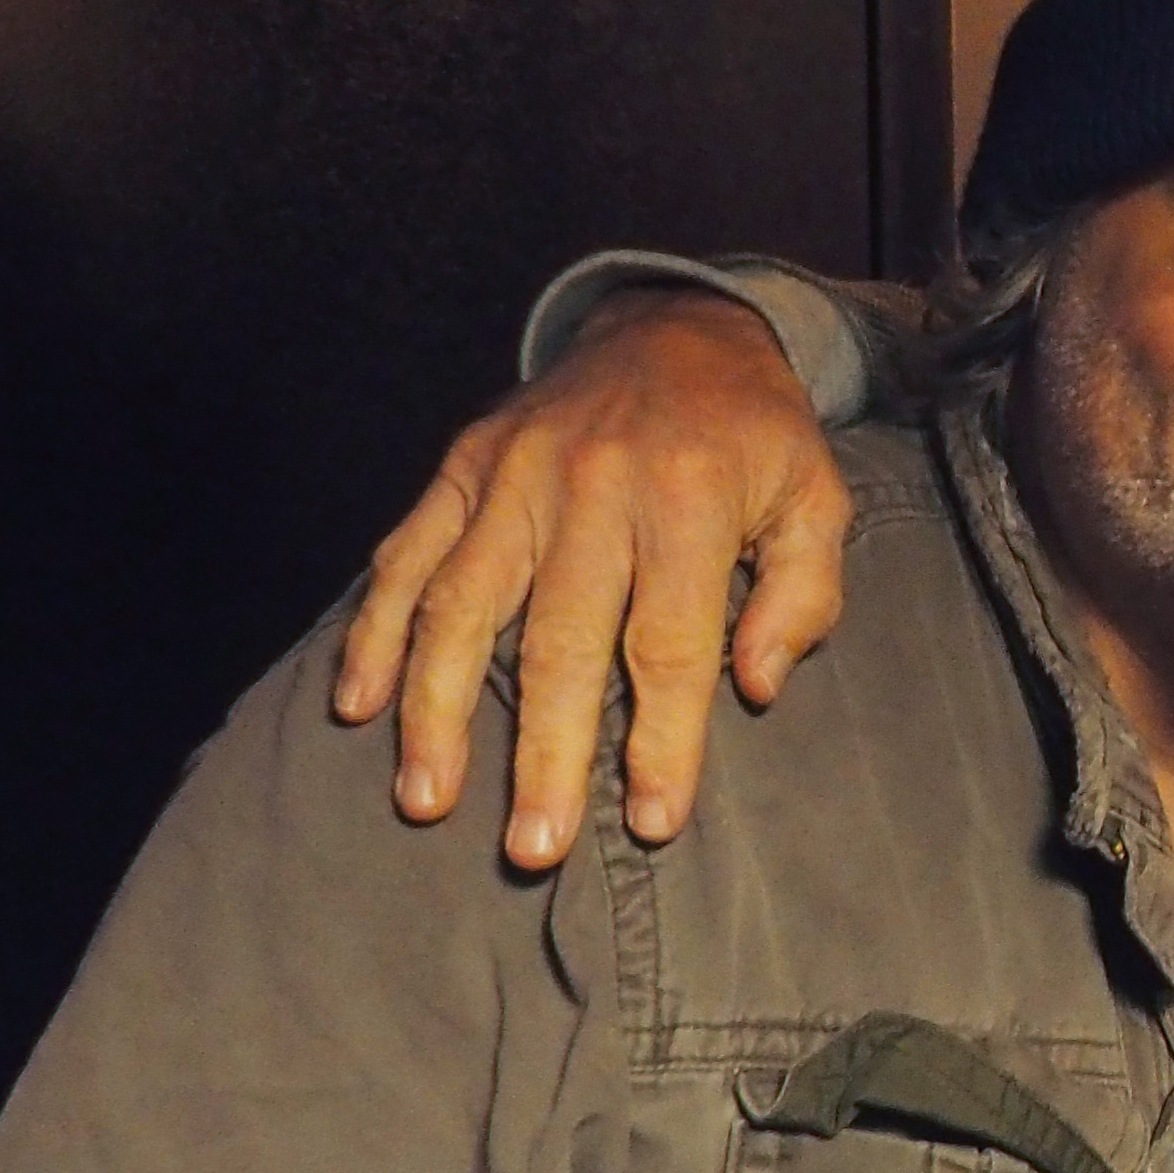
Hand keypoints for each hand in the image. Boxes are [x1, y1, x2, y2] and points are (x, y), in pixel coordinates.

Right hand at [331, 291, 848, 869]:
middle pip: (560, 642)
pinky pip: (406, 555)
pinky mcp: (460, 466)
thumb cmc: (755, 437)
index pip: (671, 643)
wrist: (676, 325)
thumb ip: (802, 594)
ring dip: (438, 710)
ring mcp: (513, 474)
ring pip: (462, 606)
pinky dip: (376, 630)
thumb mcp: (816, 498)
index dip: (661, 740)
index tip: (650, 822)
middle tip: (534, 847)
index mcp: (690, 499)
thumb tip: (754, 686)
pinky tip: (357, 705)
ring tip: (426, 799)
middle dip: (544, 753)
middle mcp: (592, 487)